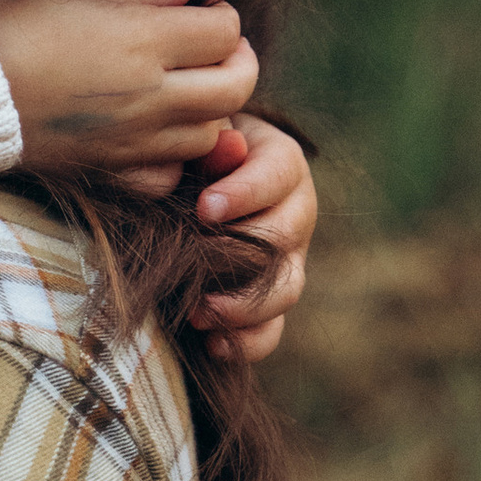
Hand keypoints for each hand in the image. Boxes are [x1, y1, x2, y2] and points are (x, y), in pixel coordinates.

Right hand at [0, 0, 259, 174]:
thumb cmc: (7, 26)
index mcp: (142, 41)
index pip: (225, 31)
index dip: (221, 16)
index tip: (201, 12)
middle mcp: (148, 96)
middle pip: (235, 87)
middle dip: (236, 63)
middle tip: (214, 51)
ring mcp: (132, 141)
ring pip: (211, 134)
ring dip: (208, 110)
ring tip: (183, 90)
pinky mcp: (110, 171)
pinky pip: (168, 176)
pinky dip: (173, 158)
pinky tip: (153, 135)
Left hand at [192, 115, 317, 363]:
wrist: (184, 183)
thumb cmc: (187, 152)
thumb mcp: (197, 135)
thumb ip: (209, 138)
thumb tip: (227, 147)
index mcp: (281, 163)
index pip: (280, 173)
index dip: (246, 193)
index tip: (204, 209)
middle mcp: (295, 213)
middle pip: (288, 236)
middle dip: (242, 253)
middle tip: (194, 259)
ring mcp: (288, 261)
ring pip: (287, 290)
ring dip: (244, 305)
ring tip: (198, 311)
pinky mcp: (269, 300)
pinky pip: (272, 331)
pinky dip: (247, 342)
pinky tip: (213, 344)